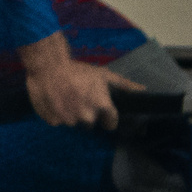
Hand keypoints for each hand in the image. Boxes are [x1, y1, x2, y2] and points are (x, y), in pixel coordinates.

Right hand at [20, 32, 141, 129]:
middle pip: (90, 123)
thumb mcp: (102, 74)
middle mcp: (87, 116)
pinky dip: (57, 115)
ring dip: (71, 114)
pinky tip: (55, 102)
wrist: (48, 67)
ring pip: (74, 122)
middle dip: (87, 114)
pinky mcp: (53, 121)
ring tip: (65, 99)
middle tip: (79, 100)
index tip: (102, 113)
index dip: (107, 118)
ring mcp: (69, 120)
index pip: (110, 123)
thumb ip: (124, 84)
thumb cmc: (77, 70)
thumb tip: (143, 89)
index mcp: (102, 106)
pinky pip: (58, 122)